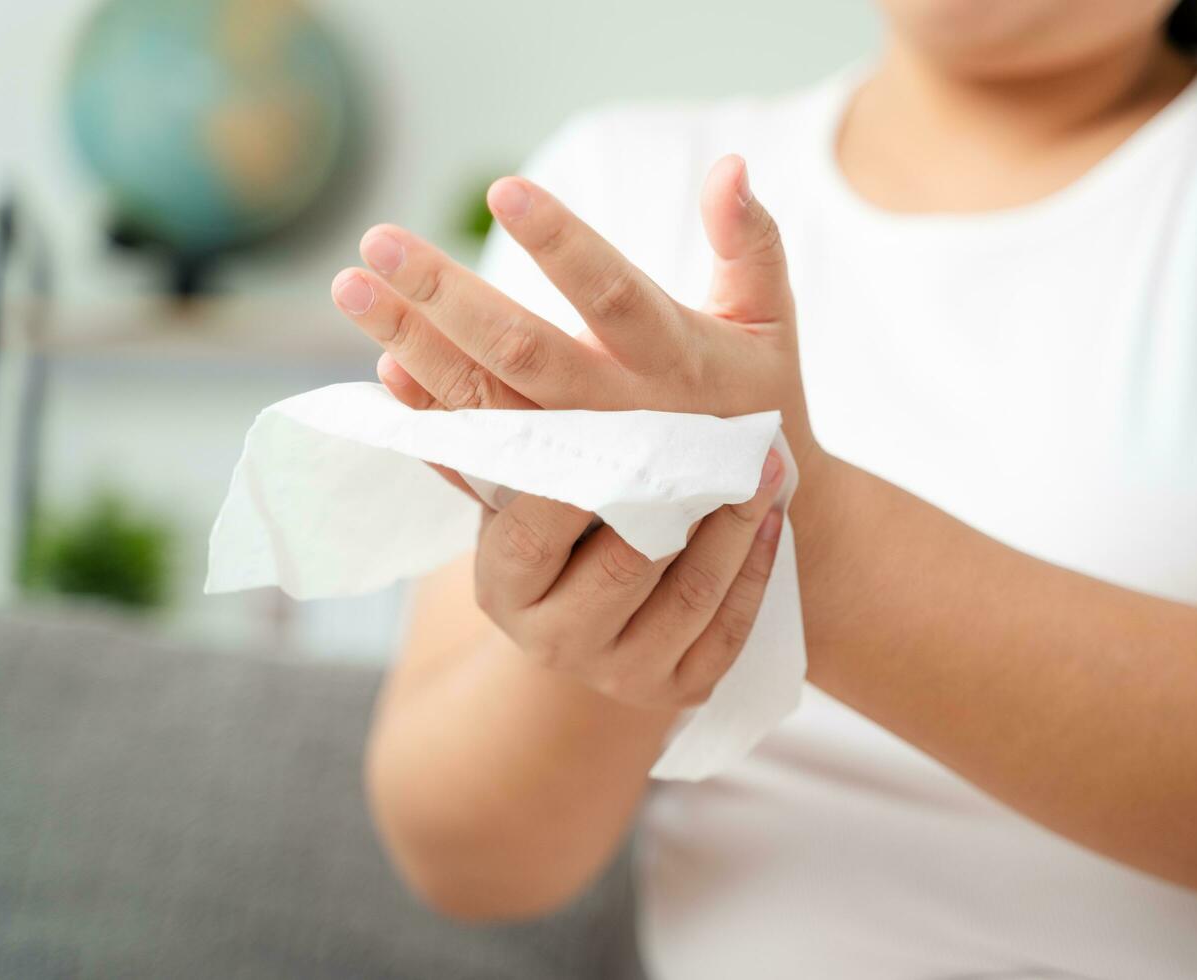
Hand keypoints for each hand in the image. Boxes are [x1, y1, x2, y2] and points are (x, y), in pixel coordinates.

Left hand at [329, 154, 819, 468]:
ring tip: (354, 289)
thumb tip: (730, 165)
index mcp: (679, 361)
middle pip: (526, 352)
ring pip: (489, 405)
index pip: (615, 294)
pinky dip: (433, 421)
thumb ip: (753, 243)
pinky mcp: (554, 497)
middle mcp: (625, 415)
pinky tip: (385, 372)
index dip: (562, 244)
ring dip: (416, 347)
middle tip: (378, 241)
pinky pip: (483, 463)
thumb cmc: (758, 398)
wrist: (748, 522)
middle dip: (447, 296)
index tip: (504, 189)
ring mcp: (582, 462)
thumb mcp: (771, 321)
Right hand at [469, 450, 785, 708]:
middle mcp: (554, 643)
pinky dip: (756, 570)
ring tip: (764, 468)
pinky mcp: (680, 689)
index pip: (532, 539)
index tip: (628, 430)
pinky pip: (729, 630)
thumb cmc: (556, 527)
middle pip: (623, 568)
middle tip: (723, 438)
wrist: (594, 618)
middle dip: (680, 498)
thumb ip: (497, 446)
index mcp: (503, 590)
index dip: (577, 488)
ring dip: (734, 527)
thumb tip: (425, 378)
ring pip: (689, 597)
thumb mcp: (515, 495)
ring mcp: (619, 675)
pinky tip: (771, 519)